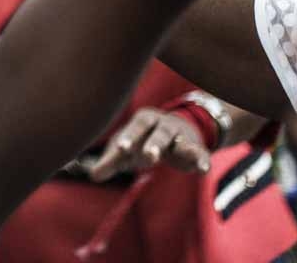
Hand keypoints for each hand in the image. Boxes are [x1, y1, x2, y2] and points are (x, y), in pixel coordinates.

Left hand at [89, 108, 211, 181]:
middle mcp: (163, 125)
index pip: (135, 128)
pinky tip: (203, 169)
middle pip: (159, 134)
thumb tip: (92, 176)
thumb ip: (110, 161)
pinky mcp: (195, 149)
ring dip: (184, 150)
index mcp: (143, 120)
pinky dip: (202, 160)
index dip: (129, 138)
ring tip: (185, 161)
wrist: (174, 128)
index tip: (122, 149)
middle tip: (150, 156)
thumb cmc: (141, 139)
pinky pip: (200, 154)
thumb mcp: (126, 148)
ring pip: (182, 142)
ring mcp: (181, 136)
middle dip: (154, 144)